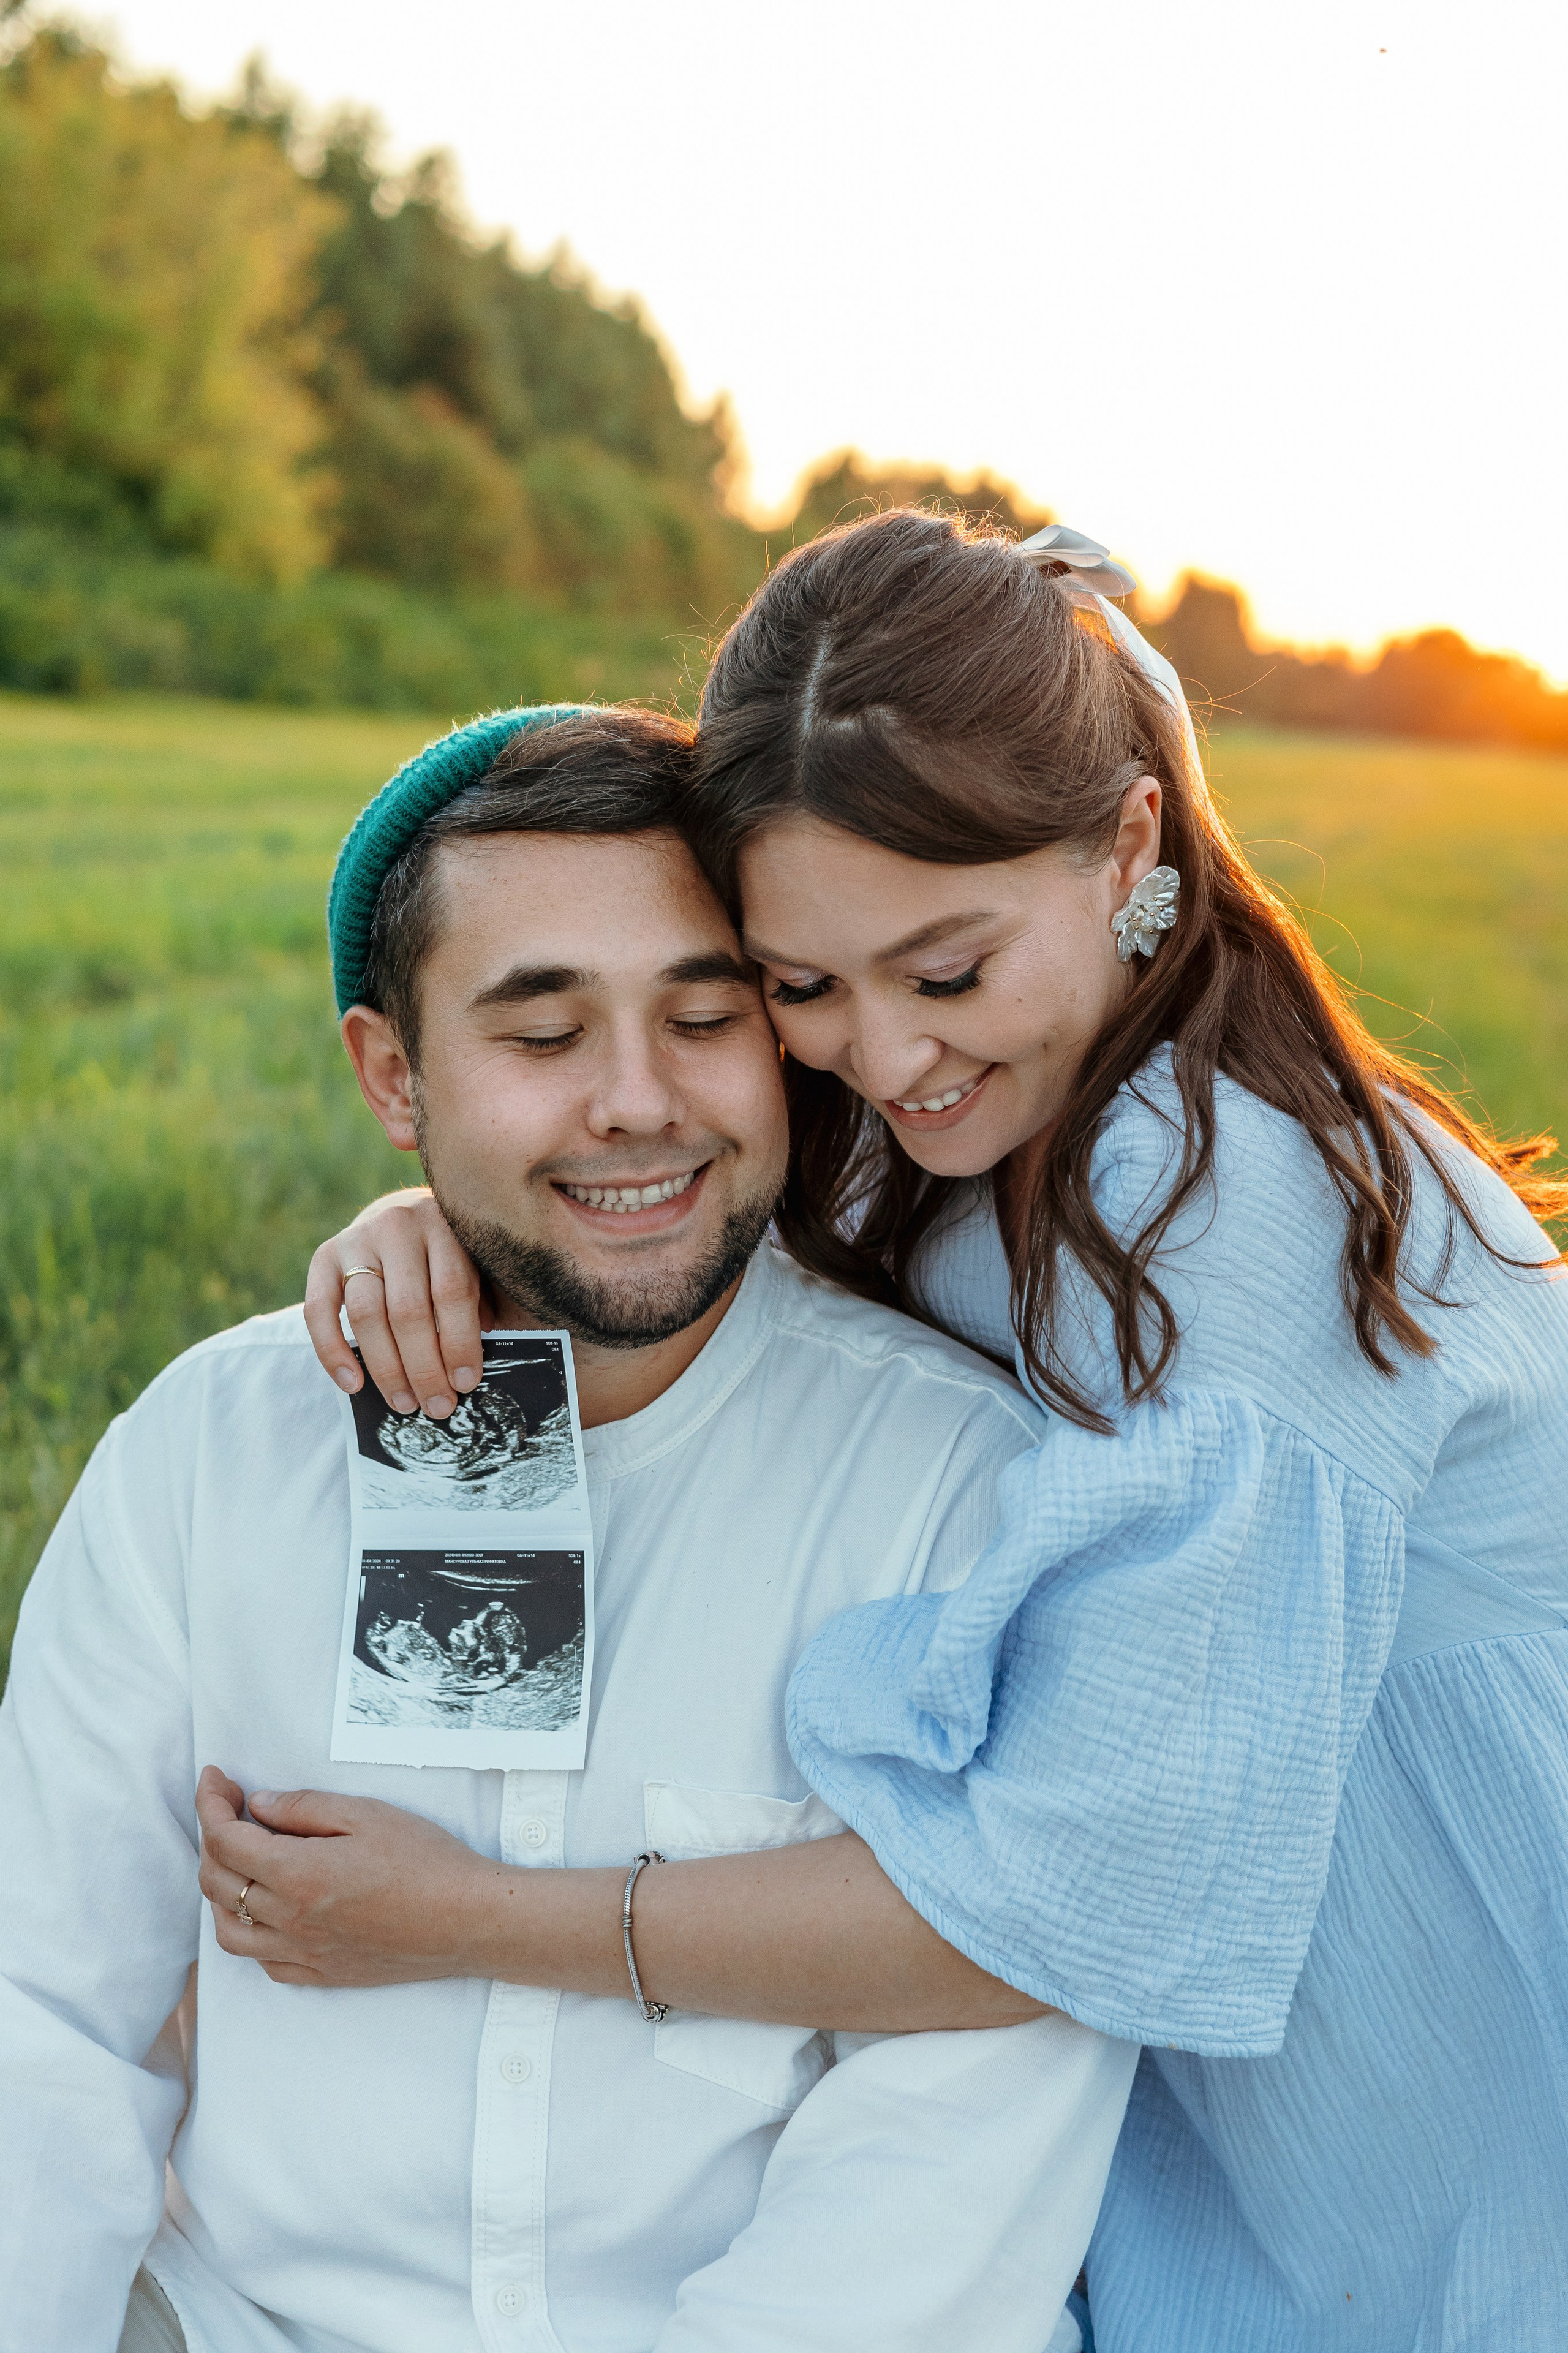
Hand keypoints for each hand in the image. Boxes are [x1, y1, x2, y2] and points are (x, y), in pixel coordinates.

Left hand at [196, 1766, 496, 1986]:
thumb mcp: (367, 1814)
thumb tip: (258, 1804)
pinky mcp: (321, 1974)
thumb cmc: (425, 1861)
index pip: (225, 1840)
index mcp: (298, 1875)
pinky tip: (266, 1910)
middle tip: (229, 1806)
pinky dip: (248, 1934)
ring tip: (239, 1861)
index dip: (210, 1803)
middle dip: (211, 1837)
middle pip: (217, 1883)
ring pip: (227, 1932)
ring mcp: (304, 1953)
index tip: (216, 1778)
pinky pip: (263, 1962)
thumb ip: (305, 1807)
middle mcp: (291, 1920)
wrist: (467, 1919)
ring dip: (219, 1891)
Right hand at [302, 1187, 489, 1419]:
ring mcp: (357, 1239)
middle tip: (437, 1407)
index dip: (459, 1342)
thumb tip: (466, 1374)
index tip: (466, 1384)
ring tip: (404, 1403)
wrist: (402, 1212)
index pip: (451, 1291)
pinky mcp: (324, 1255)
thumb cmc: (448, 1253)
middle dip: (423, 1367)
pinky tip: (353, 1384)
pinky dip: (332, 1352)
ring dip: (386, 1368)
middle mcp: (398, 1226)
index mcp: (443, 1226)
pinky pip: (318, 1310)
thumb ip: (476, 1306)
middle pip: (408, 1309)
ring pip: (366, 1314)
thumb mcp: (475, 1265)